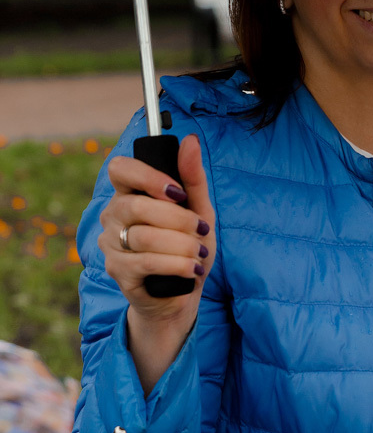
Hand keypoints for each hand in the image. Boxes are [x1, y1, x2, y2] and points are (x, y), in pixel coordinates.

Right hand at [98, 135, 214, 394]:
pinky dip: (176, 265)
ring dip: (182, 246)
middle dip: (177, 219)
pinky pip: (145, 263)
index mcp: (129, 194)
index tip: (177, 192)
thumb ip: (193, 177)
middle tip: (201, 230)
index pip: (120, 169)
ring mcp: (111, 244)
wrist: (183, 293)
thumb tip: (191, 140)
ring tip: (199, 253)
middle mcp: (113, 216)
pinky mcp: (118, 272)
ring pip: (143, 237)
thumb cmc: (188, 247)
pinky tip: (191, 269)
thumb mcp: (199, 210)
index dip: (147, 176)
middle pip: (136, 206)